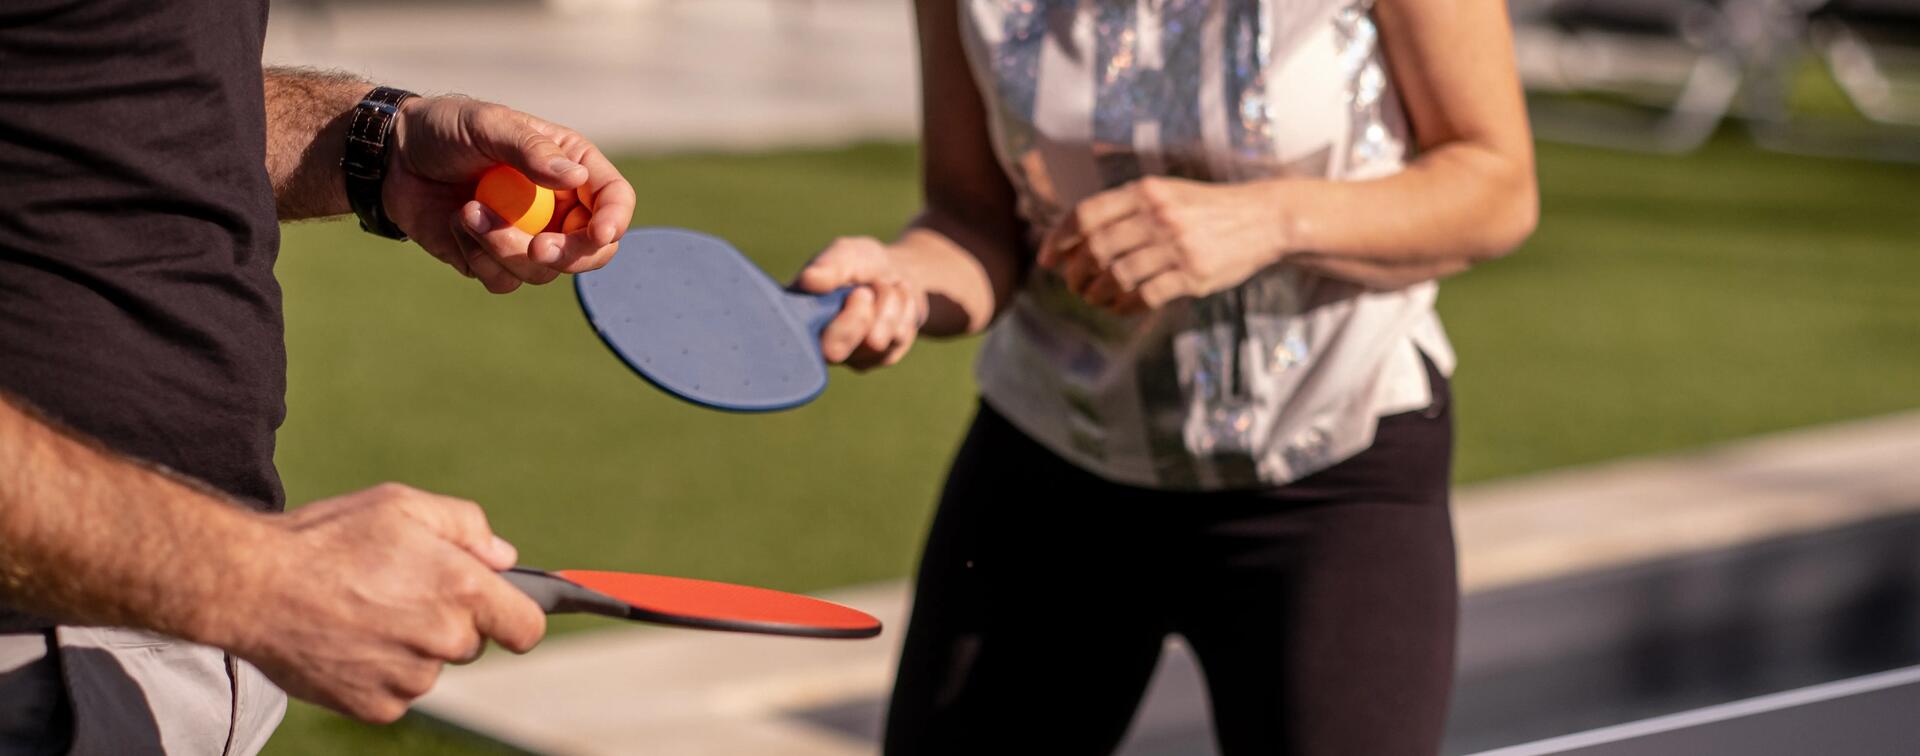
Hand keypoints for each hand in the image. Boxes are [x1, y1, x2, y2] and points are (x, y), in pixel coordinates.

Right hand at [219, 484, 545, 722]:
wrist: (253, 586)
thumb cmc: (329, 538)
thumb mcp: (402, 505)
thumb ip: (466, 526)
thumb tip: (503, 557)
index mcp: (463, 591)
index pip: (526, 628)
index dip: (517, 618)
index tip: (502, 613)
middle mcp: (444, 641)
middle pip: (471, 643)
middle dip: (448, 621)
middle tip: (399, 592)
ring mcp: (410, 679)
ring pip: (430, 667)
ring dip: (410, 647)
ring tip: (362, 612)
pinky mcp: (376, 706)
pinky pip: (396, 692)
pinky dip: (379, 672)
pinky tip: (347, 640)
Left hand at [384, 96, 635, 293]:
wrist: (393, 158)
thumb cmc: (445, 129)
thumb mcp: (488, 125)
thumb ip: (531, 150)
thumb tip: (577, 179)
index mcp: (569, 167)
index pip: (613, 199)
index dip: (615, 219)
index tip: (598, 234)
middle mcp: (557, 207)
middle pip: (592, 251)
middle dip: (568, 255)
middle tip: (538, 249)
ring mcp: (528, 237)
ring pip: (543, 271)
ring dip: (504, 248)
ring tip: (468, 212)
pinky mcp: (494, 260)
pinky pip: (504, 281)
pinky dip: (479, 257)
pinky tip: (457, 225)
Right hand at [792, 237, 926, 369]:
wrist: (898, 271)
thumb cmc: (862, 263)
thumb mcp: (846, 254)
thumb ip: (828, 266)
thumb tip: (807, 280)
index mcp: (801, 316)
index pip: (802, 339)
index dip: (835, 321)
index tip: (859, 292)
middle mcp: (819, 343)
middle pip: (833, 351)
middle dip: (861, 316)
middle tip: (868, 290)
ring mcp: (851, 355)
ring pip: (875, 342)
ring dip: (888, 305)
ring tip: (883, 287)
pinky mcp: (879, 358)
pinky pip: (897, 340)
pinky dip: (904, 312)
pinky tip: (897, 301)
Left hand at [1037, 176, 1289, 313]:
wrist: (1264, 219)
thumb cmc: (1206, 209)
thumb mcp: (1166, 193)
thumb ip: (1126, 209)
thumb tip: (1076, 237)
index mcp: (1146, 191)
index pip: (1087, 214)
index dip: (1059, 238)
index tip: (1048, 258)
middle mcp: (1159, 215)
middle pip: (1096, 249)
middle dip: (1075, 272)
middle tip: (1072, 284)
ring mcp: (1177, 247)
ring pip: (1117, 276)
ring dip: (1096, 293)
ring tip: (1093, 298)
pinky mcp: (1193, 276)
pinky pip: (1144, 297)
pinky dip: (1123, 306)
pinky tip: (1119, 307)